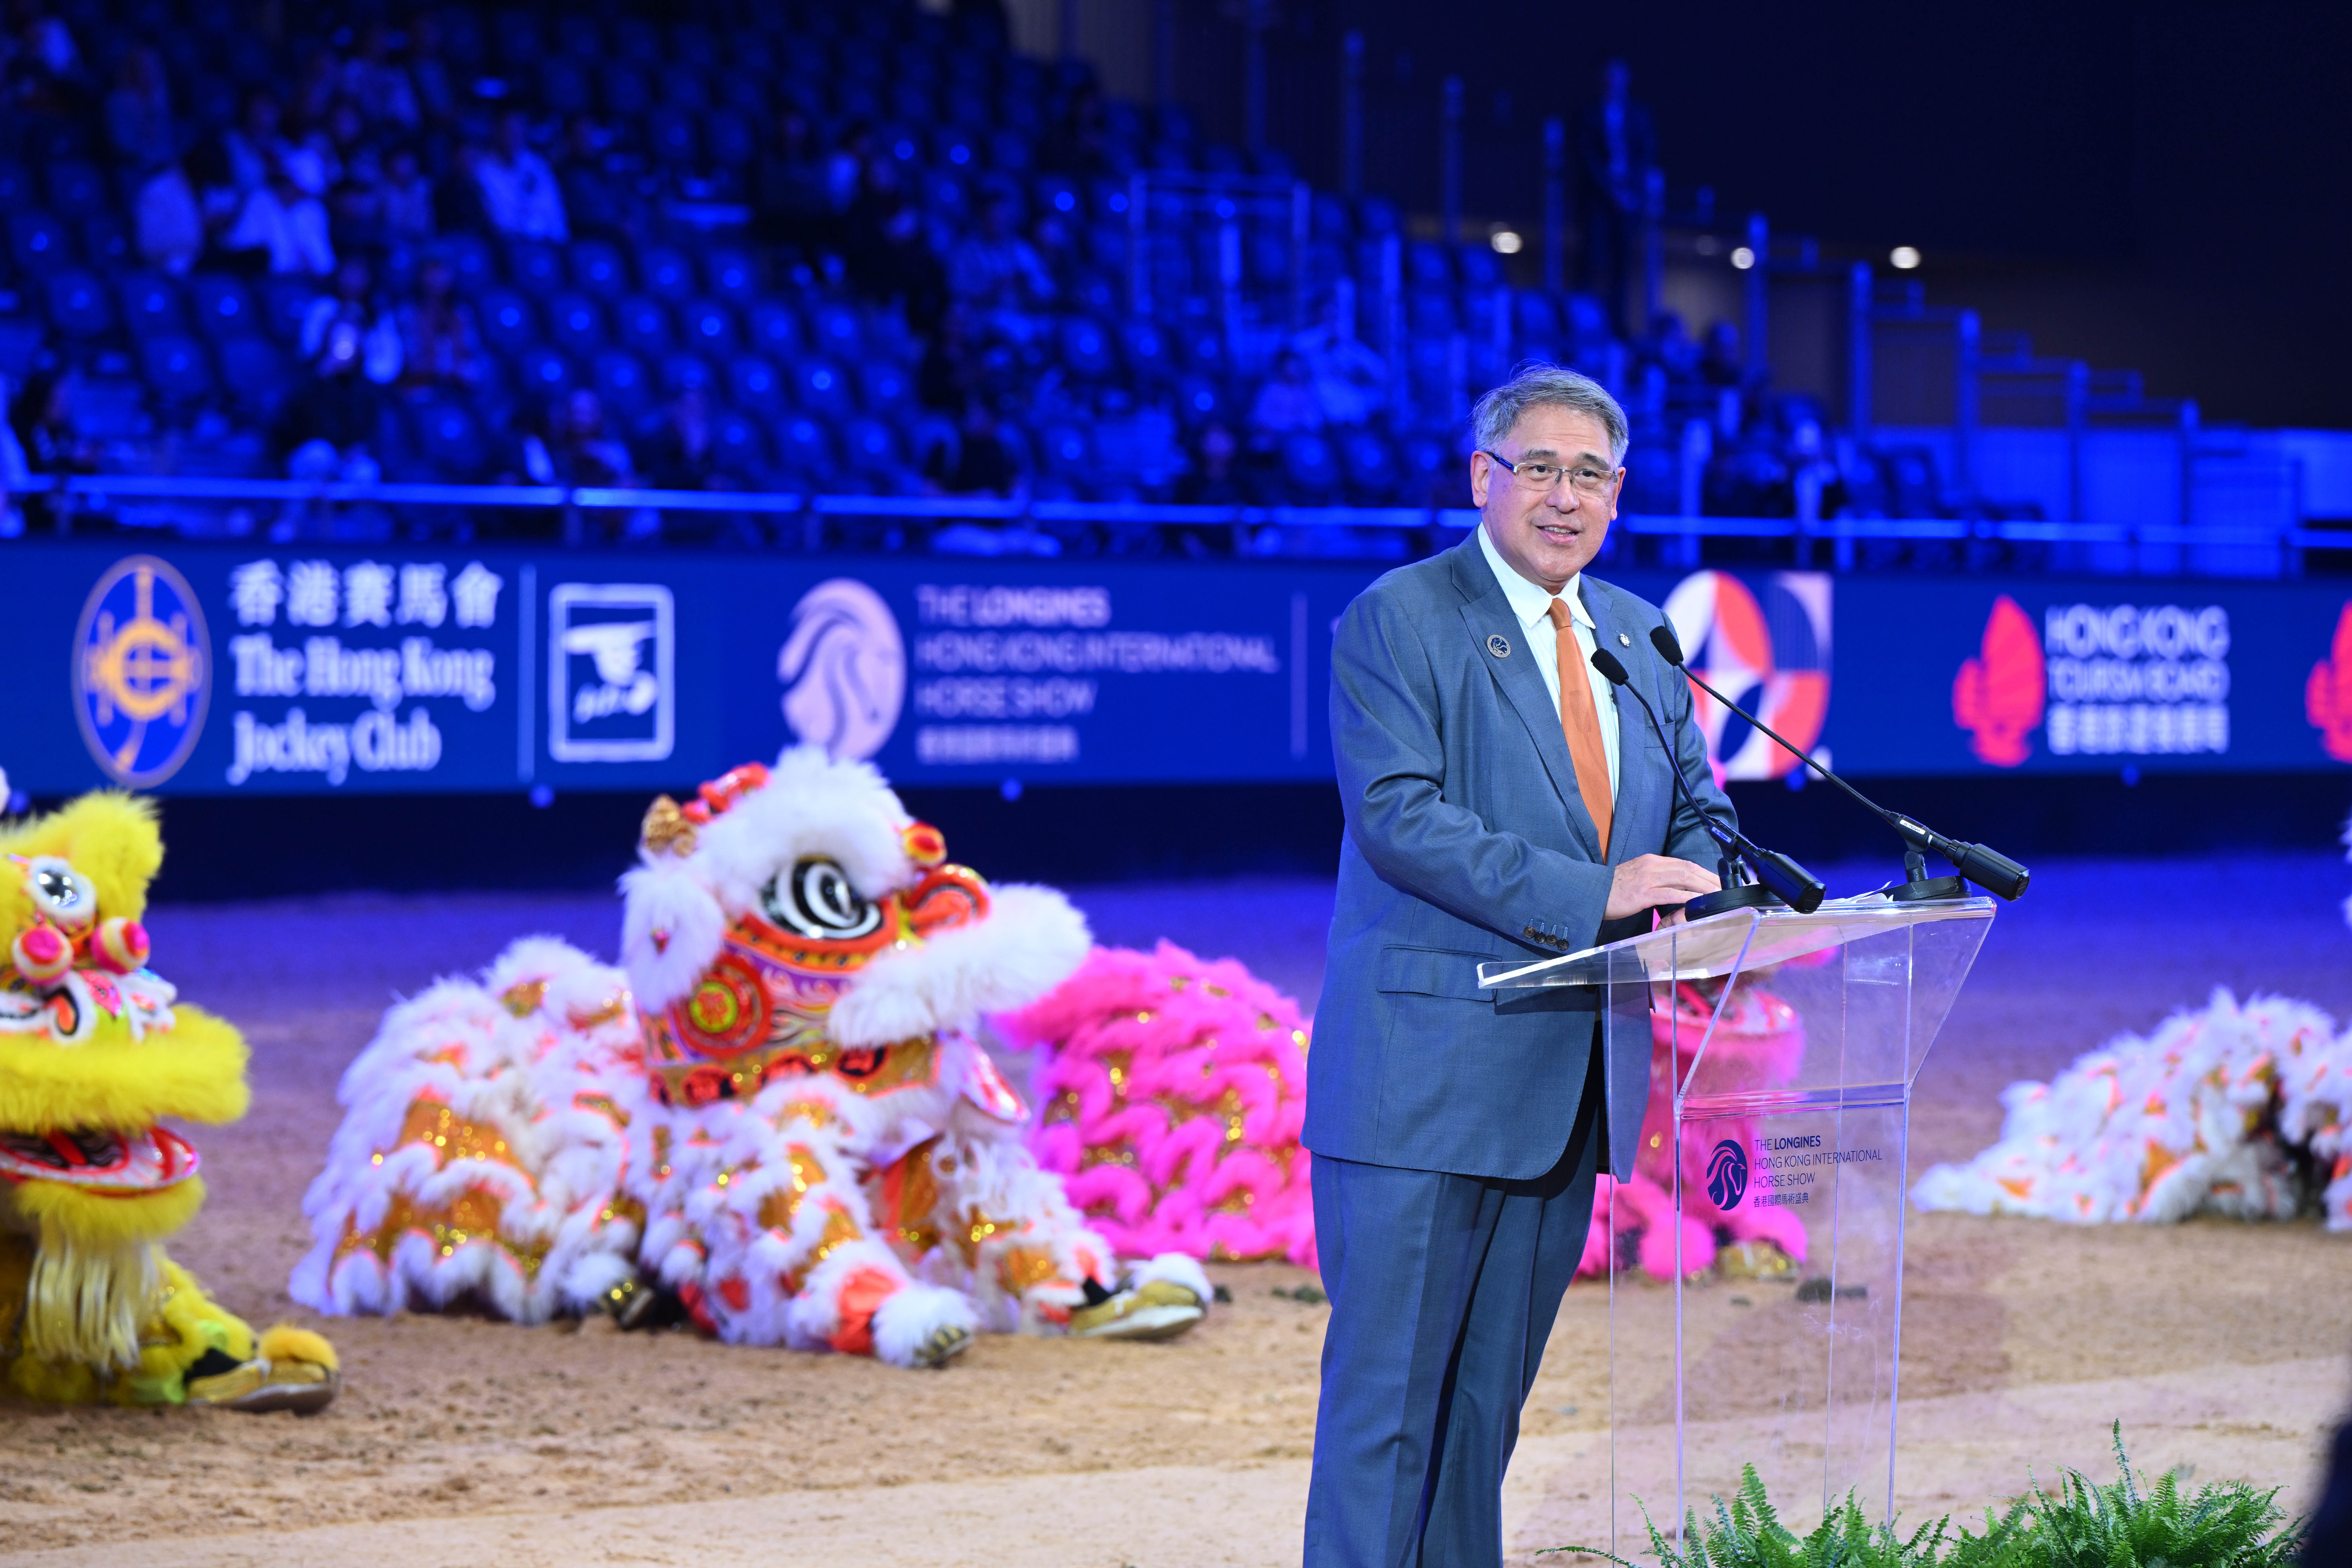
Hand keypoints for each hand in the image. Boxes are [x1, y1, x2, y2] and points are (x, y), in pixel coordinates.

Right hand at [1604, 855, 1719, 919]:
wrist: (1591, 892)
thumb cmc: (1615, 889)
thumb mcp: (1638, 876)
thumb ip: (1657, 878)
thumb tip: (1677, 888)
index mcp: (1652, 861)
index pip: (1684, 863)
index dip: (1703, 872)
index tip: (1716, 881)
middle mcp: (1652, 866)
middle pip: (1688, 868)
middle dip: (1709, 878)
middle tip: (1724, 888)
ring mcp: (1647, 879)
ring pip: (1682, 878)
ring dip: (1703, 886)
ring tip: (1716, 895)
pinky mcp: (1642, 894)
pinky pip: (1668, 894)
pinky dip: (1685, 898)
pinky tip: (1696, 902)